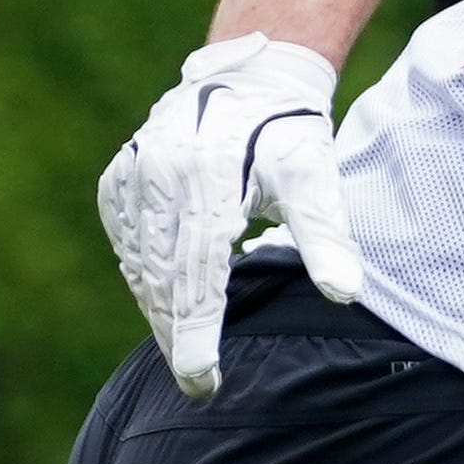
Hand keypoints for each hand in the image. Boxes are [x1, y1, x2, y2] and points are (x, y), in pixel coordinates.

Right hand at [98, 35, 361, 395]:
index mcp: (207, 175)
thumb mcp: (316, 178)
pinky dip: (143, 277)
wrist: (251, 79)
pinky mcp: (119, 179)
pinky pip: (126, 242)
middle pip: (163, 275)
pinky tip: (162, 307)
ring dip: (158, 313)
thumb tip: (345, 292)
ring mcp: (132, 174)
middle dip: (176, 335)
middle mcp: (159, 173)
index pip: (198, 273)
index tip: (202, 380)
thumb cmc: (292, 135)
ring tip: (183, 354)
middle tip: (196, 383)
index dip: (197, 334)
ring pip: (140, 263)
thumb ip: (326, 236)